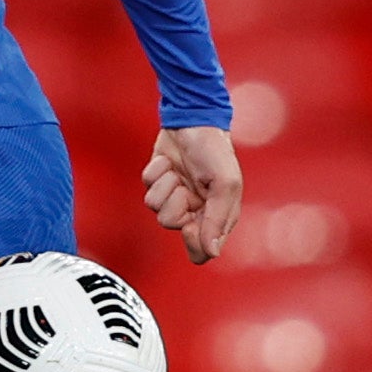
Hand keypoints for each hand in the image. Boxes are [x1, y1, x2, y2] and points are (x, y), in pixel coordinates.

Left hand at [143, 126, 243, 264]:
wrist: (192, 119)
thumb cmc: (214, 151)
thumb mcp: (224, 184)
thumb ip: (217, 220)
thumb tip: (212, 252)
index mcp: (217, 215)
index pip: (201, 251)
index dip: (193, 240)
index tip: (192, 223)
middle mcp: (195, 209)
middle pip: (172, 226)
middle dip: (176, 203)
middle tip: (187, 188)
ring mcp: (175, 196)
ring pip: (155, 208)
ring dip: (165, 185)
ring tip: (178, 171)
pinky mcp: (159, 182)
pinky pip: (147, 189)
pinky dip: (156, 173)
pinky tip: (168, 163)